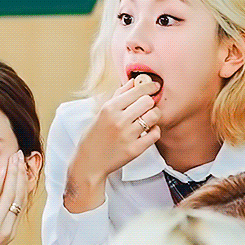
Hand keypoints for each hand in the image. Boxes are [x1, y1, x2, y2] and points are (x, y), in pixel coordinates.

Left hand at [0, 150, 26, 244]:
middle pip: (19, 195)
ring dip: (13, 173)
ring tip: (14, 157)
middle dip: (21, 173)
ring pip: (10, 194)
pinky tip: (0, 171)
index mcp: (9, 232)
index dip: (23, 182)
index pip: (21, 202)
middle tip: (20, 156)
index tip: (23, 168)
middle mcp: (7, 228)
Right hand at [63, 79, 160, 212]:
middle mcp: (119, 120)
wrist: (89, 163)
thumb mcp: (101, 112)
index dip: (149, 86)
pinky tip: (148, 131)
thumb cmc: (94, 137)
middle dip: (150, 102)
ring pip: (153, 116)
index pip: (136, 91)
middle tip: (148, 106)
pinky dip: (154, 131)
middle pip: (148, 102)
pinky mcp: (135, 149)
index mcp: (109, 108)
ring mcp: (127, 135)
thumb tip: (133, 82)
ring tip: (148, 119)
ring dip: (154, 116)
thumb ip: (118, 96)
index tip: (154, 86)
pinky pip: (155, 134)